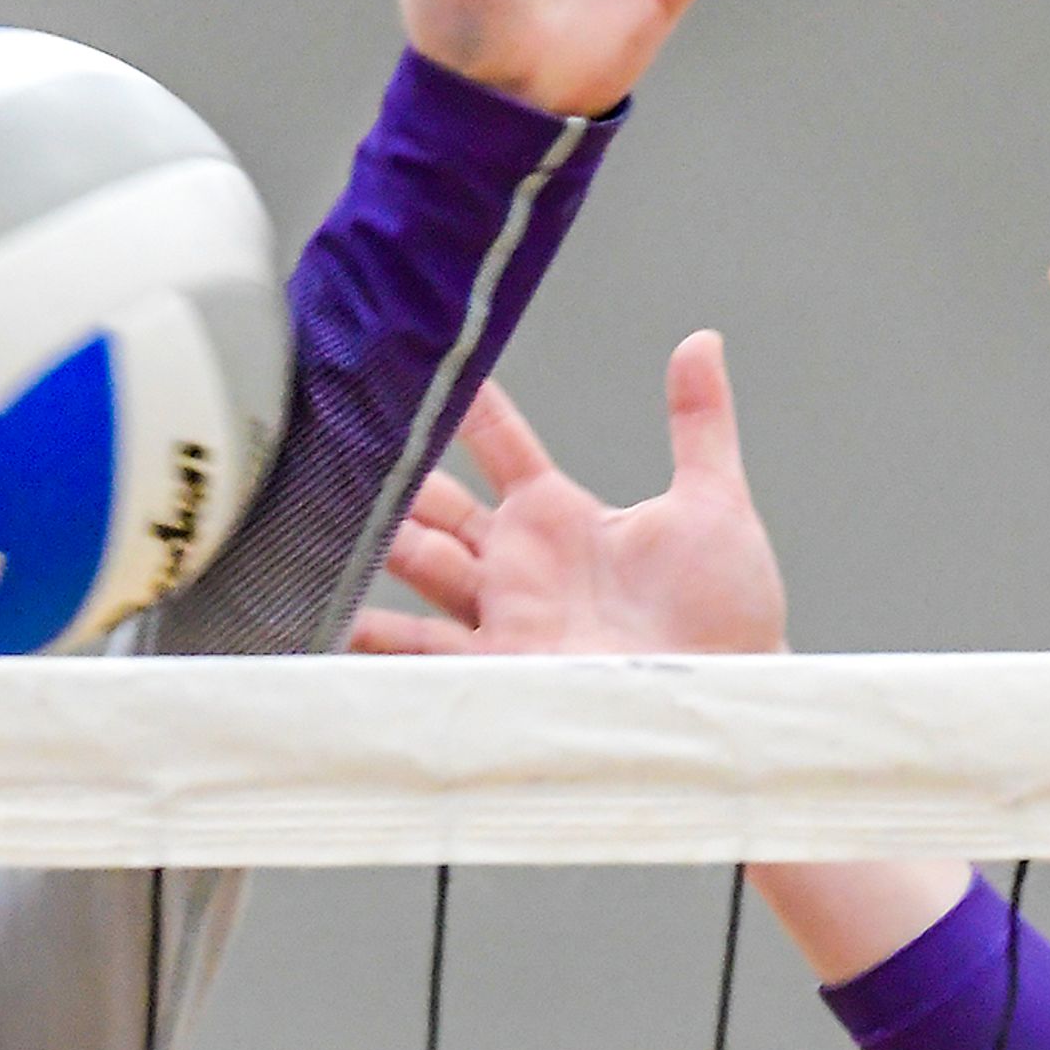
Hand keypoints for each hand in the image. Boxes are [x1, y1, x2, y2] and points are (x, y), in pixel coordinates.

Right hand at [355, 333, 786, 656]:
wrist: (727, 706)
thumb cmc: (728, 620)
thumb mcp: (714, 506)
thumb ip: (699, 424)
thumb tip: (702, 343)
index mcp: (564, 520)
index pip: (502, 449)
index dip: (467, 412)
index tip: (428, 369)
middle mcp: (523, 568)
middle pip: (440, 510)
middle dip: (397, 479)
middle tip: (349, 441)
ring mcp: (502, 619)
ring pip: (417, 569)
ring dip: (375, 546)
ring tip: (321, 518)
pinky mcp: (493, 671)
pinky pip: (417, 653)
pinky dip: (372, 639)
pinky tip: (331, 618)